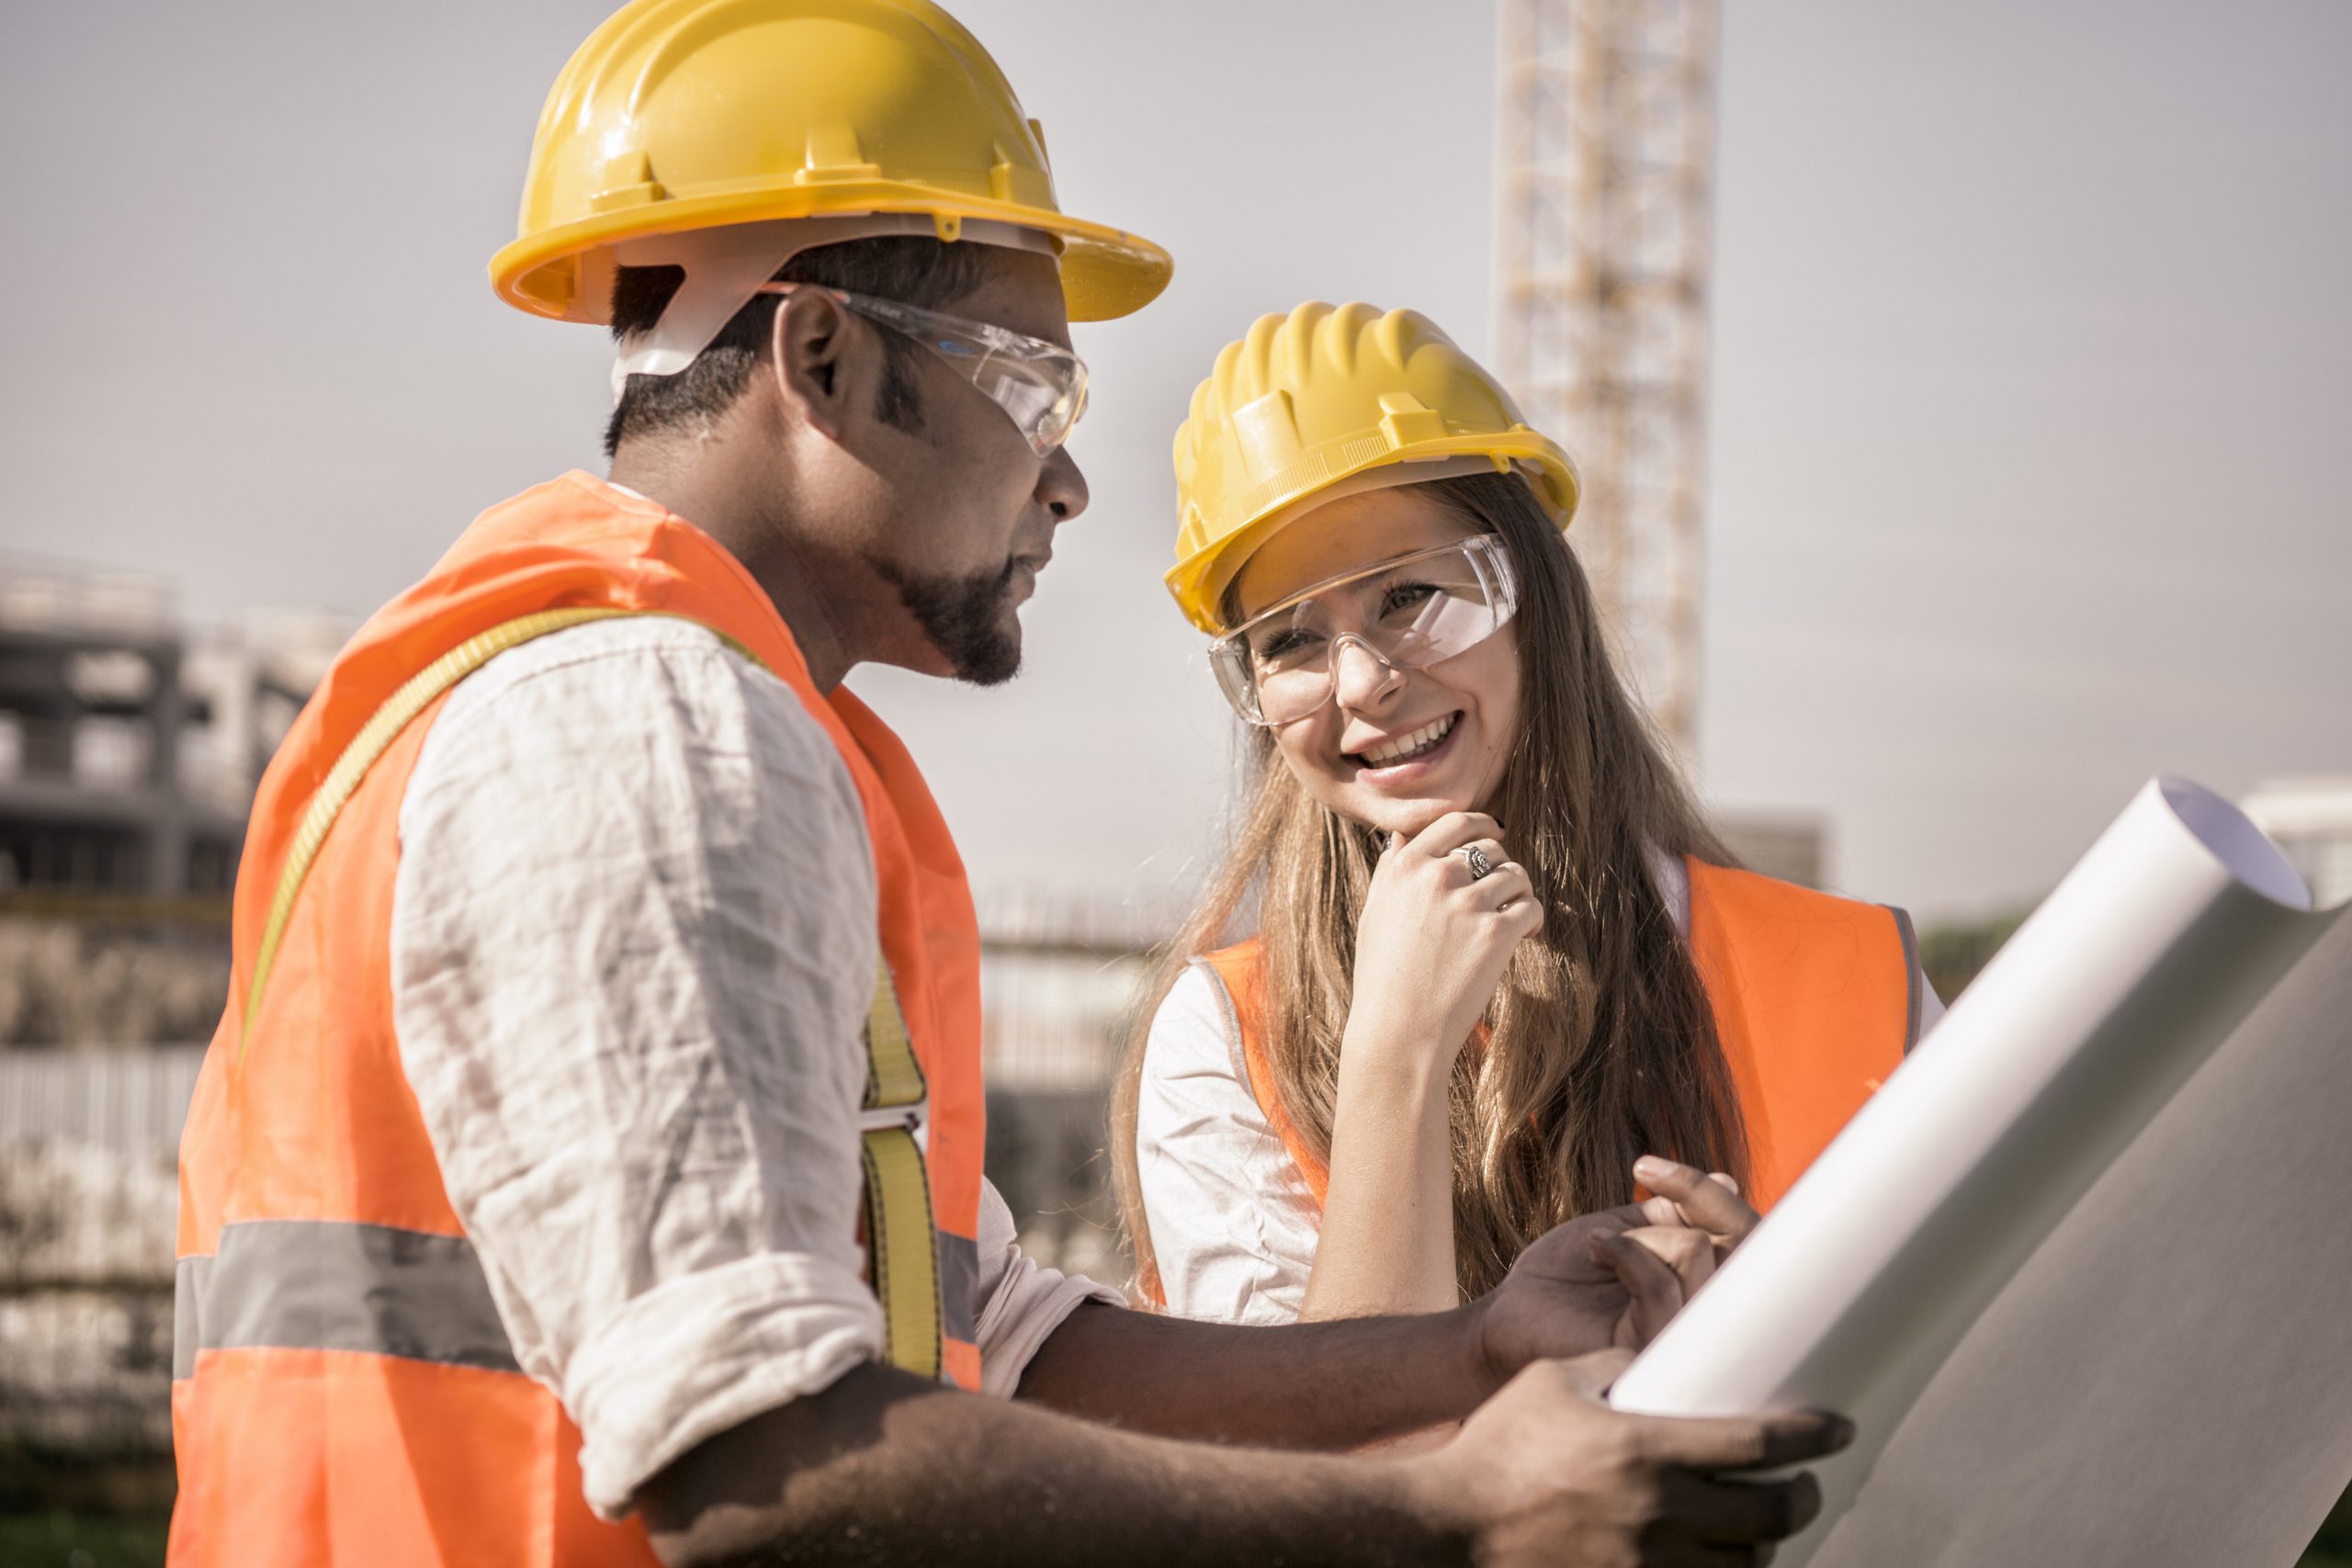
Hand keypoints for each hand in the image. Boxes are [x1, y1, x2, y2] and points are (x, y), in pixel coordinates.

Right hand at [1345, 812, 1542, 1072]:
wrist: (1397, 1030)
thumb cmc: (1383, 978)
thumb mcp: (1374, 914)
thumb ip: (1391, 871)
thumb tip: (1404, 838)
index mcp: (1405, 866)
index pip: (1455, 822)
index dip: (1483, 824)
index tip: (1496, 834)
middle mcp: (1436, 877)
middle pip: (1491, 848)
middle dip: (1501, 866)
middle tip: (1501, 893)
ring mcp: (1467, 903)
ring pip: (1516, 875)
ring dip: (1518, 894)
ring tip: (1511, 919)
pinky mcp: (1496, 933)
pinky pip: (1530, 907)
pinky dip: (1532, 921)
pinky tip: (1522, 937)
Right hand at [1415, 1351, 1850, 1566]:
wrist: (1448, 1526)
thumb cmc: (1498, 1446)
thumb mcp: (1556, 1382)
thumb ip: (1615, 1370)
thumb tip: (1657, 1359)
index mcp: (1647, 1448)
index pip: (1760, 1443)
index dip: (1811, 1435)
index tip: (1837, 1427)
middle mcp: (1659, 1513)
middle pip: (1772, 1514)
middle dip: (1802, 1497)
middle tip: (1804, 1484)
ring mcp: (1648, 1566)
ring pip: (1746, 1565)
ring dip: (1765, 1545)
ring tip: (1761, 1526)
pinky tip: (1723, 1560)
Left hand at [1472, 1157, 1767, 1376]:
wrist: (1512, 1311)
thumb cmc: (1568, 1273)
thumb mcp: (1629, 1229)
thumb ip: (1679, 1215)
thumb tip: (1732, 1183)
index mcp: (1708, 1284)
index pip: (1748, 1236)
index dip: (1711, 1193)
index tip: (1646, 1165)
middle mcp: (1710, 1316)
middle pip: (1743, 1242)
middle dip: (1695, 1196)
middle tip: (1646, 1175)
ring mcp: (1686, 1339)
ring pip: (1697, 1253)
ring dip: (1641, 1232)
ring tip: (1600, 1241)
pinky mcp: (1653, 1354)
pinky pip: (1661, 1287)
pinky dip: (1625, 1253)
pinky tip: (1596, 1251)